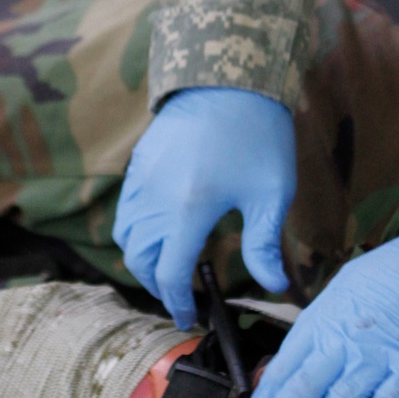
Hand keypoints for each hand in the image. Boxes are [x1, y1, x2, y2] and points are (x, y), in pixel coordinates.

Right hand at [113, 86, 295, 327]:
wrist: (229, 79)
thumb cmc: (258, 134)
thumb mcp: (271, 193)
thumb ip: (265, 244)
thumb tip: (273, 285)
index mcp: (189, 210)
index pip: (170, 273)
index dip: (179, 303)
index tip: (190, 318)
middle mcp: (156, 198)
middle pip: (139, 260)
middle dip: (158, 285)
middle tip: (182, 295)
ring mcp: (142, 180)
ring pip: (125, 236)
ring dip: (142, 260)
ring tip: (169, 266)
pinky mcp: (139, 164)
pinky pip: (126, 210)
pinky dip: (136, 232)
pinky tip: (163, 230)